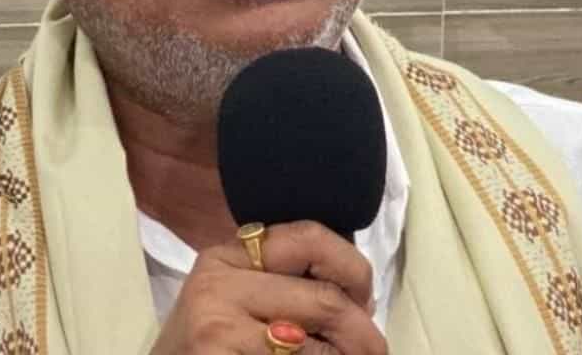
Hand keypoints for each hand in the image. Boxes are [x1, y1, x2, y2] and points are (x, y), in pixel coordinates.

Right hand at [151, 221, 386, 354]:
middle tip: (372, 351)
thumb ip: (286, 280)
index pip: (311, 237)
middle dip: (363, 332)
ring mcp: (216, 328)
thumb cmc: (209, 346)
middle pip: (325, 300)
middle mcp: (217, 285)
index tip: (364, 299)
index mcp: (226, 256)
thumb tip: (361, 297)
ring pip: (318, 347)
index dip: (353, 268)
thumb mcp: (237, 297)